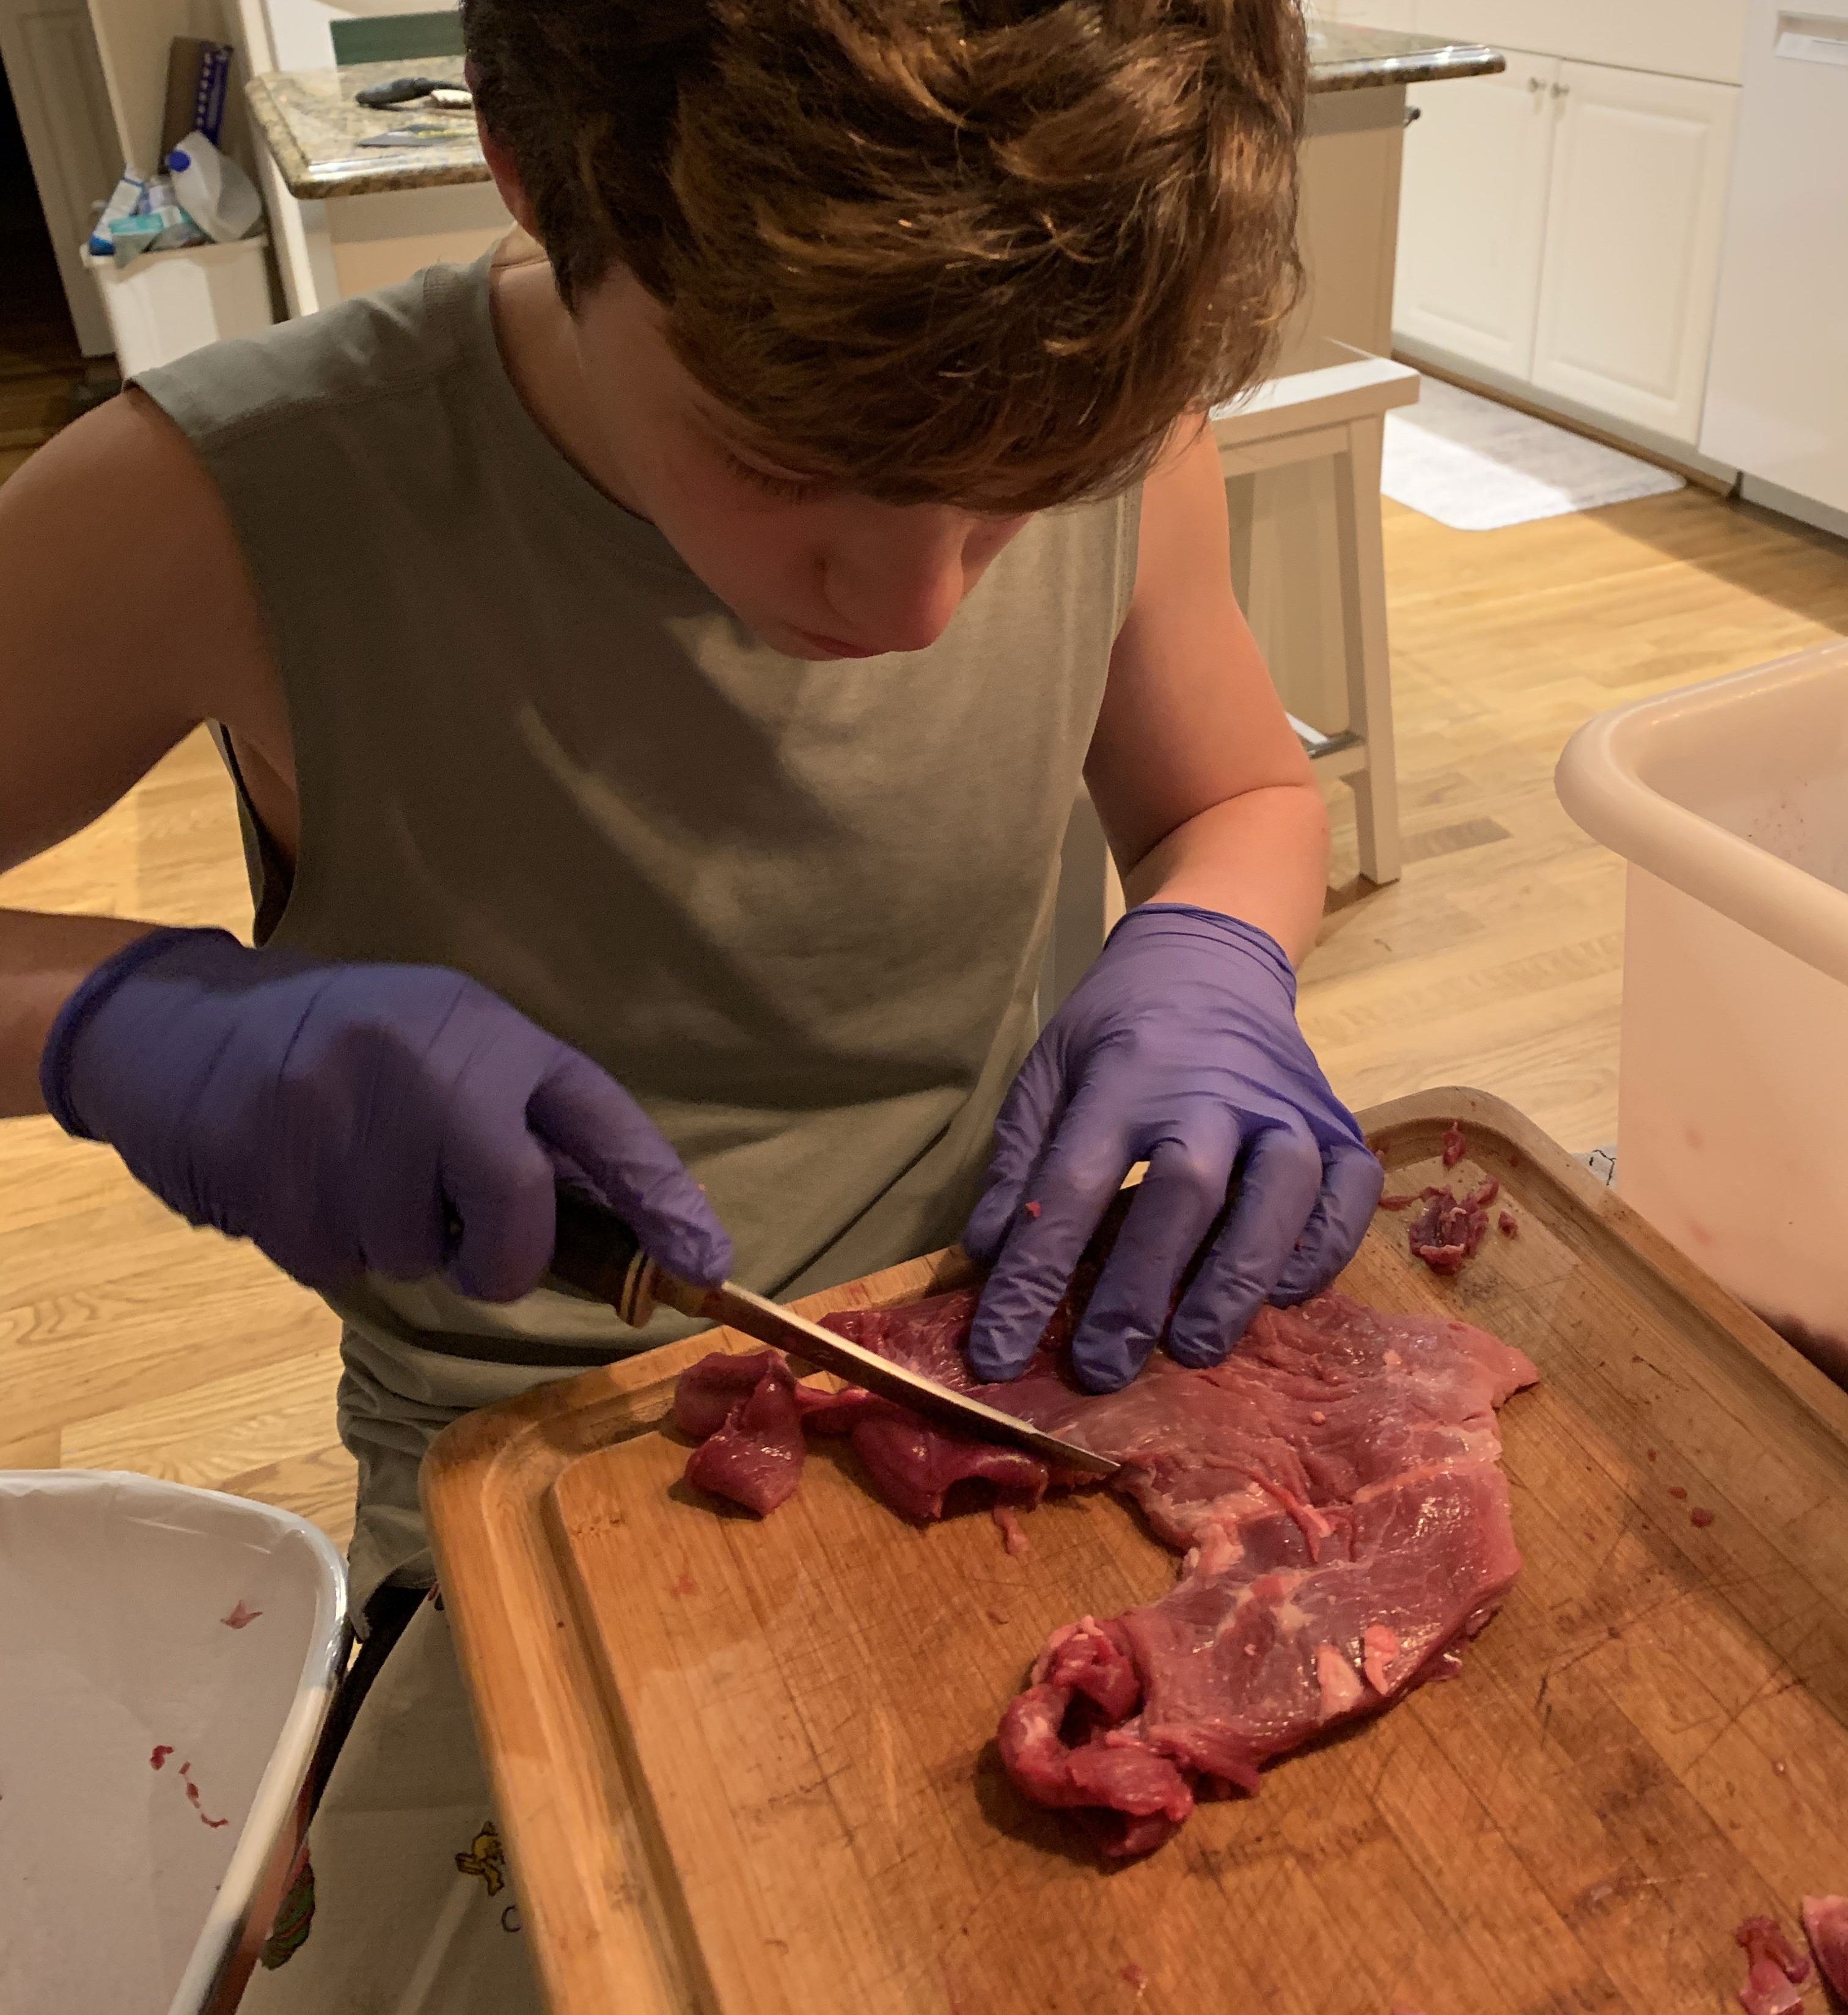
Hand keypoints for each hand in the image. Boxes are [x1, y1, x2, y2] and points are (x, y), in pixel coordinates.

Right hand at [39, 927, 729, 1299]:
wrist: (189, 1021)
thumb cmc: (351, 1043)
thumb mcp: (453, 1048)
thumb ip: (528, 1123)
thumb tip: (621, 1228)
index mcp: (493, 1037)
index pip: (603, 1124)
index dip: (662, 1200)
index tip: (706, 1266)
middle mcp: (430, 1068)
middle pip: (514, 1215)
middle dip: (499, 1258)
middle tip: (466, 1245)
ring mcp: (346, 1116)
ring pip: (412, 1255)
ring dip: (393, 1243)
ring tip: (357, 1176)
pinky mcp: (271, 1169)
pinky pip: (332, 1262)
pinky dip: (326, 1245)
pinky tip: (304, 1184)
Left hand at [963, 904, 1379, 1390]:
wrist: (1213, 953)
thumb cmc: (1119, 1025)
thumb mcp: (1049, 1068)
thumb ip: (1018, 1158)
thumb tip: (987, 1254)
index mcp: (1122, 1075)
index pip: (1071, 1184)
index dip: (1033, 1275)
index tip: (997, 1353)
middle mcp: (1210, 1089)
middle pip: (1184, 1192)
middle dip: (1141, 1288)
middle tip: (1102, 1368)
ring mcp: (1282, 1104)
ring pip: (1278, 1193)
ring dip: (1238, 1278)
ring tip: (1196, 1349)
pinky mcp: (1335, 1121)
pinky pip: (1347, 1192)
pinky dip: (1323, 1249)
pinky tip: (1282, 1295)